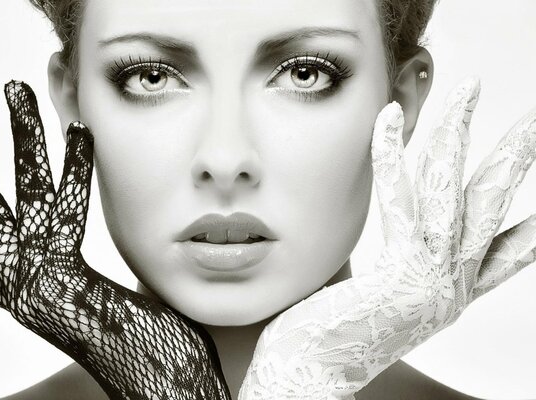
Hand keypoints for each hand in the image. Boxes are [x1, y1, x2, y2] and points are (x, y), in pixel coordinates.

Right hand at [0, 81, 229, 399]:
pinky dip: (75, 169)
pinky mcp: (66, 281)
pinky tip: (79, 129)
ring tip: (13, 91)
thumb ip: (106, 281)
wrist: (165, 392)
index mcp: (30, 296)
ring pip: (21, 200)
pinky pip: (69, 213)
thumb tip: (130, 262)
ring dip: (22, 141)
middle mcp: (23, 289)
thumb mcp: (113, 307)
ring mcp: (38, 285)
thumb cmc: (147, 353)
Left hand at [238, 78, 535, 399]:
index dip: (534, 222)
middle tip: (535, 118)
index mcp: (454, 292)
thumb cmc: (341, 335)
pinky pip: (399, 198)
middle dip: (516, 156)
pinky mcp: (399, 267)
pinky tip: (390, 117)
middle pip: (492, 205)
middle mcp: (453, 283)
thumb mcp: (387, 299)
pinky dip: (392, 153)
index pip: (511, 251)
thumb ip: (402, 267)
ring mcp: (430, 275)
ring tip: (470, 88)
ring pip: (453, 189)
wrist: (315, 374)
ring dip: (460, 132)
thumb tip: (401, 233)